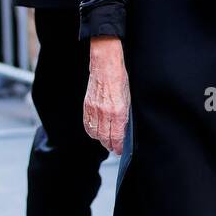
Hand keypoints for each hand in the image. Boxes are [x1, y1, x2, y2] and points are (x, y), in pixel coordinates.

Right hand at [84, 36, 129, 155]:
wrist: (105, 65)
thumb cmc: (119, 78)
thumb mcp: (128, 98)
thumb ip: (124, 114)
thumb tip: (123, 128)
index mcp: (118, 111)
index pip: (117, 136)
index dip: (118, 146)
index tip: (120, 150)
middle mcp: (105, 113)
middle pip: (105, 138)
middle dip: (110, 145)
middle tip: (114, 147)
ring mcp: (94, 110)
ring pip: (96, 133)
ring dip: (101, 140)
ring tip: (105, 141)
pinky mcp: (87, 106)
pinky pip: (87, 125)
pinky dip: (91, 131)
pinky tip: (95, 132)